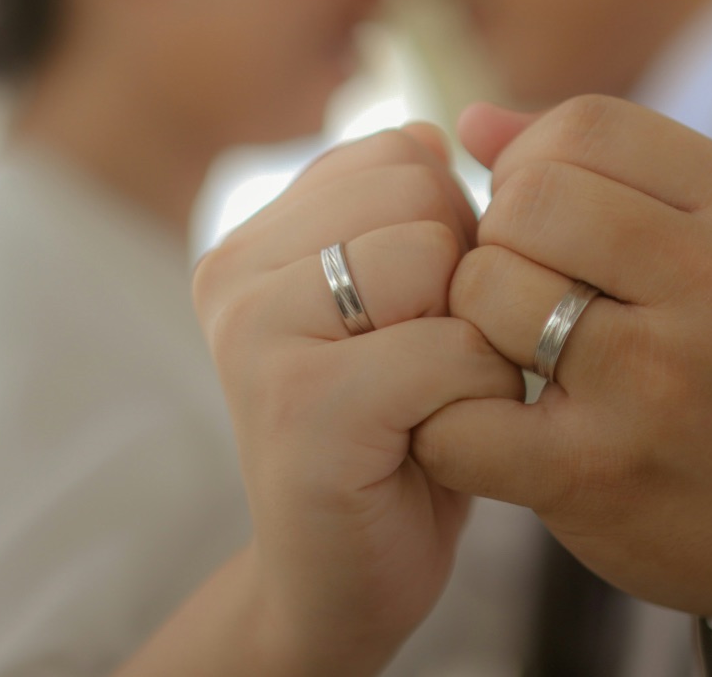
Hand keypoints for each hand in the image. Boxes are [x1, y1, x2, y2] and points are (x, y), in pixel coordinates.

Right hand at [144, 125, 521, 675]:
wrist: (341, 581)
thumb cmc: (395, 434)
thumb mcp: (401, 301)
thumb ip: (406, 212)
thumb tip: (438, 129)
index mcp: (253, 235)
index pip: (402, 151)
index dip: (453, 229)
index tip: (422, 315)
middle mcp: (233, 272)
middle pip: (422, 192)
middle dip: (465, 276)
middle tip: (429, 362)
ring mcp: (255, 337)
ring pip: (436, 259)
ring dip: (474, 335)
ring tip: (431, 395)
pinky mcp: (301, 408)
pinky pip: (448, 349)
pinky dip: (478, 395)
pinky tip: (436, 438)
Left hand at [414, 97, 711, 636]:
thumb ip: (604, 166)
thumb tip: (471, 121)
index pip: (587, 126)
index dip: (534, 160)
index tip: (542, 215)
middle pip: (530, 198)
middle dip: (499, 235)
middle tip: (520, 283)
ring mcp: (659, 384)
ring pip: (487, 289)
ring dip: (473, 318)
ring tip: (515, 348)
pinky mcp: (599, 474)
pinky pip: (463, 416)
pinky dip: (448, 416)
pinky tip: (488, 421)